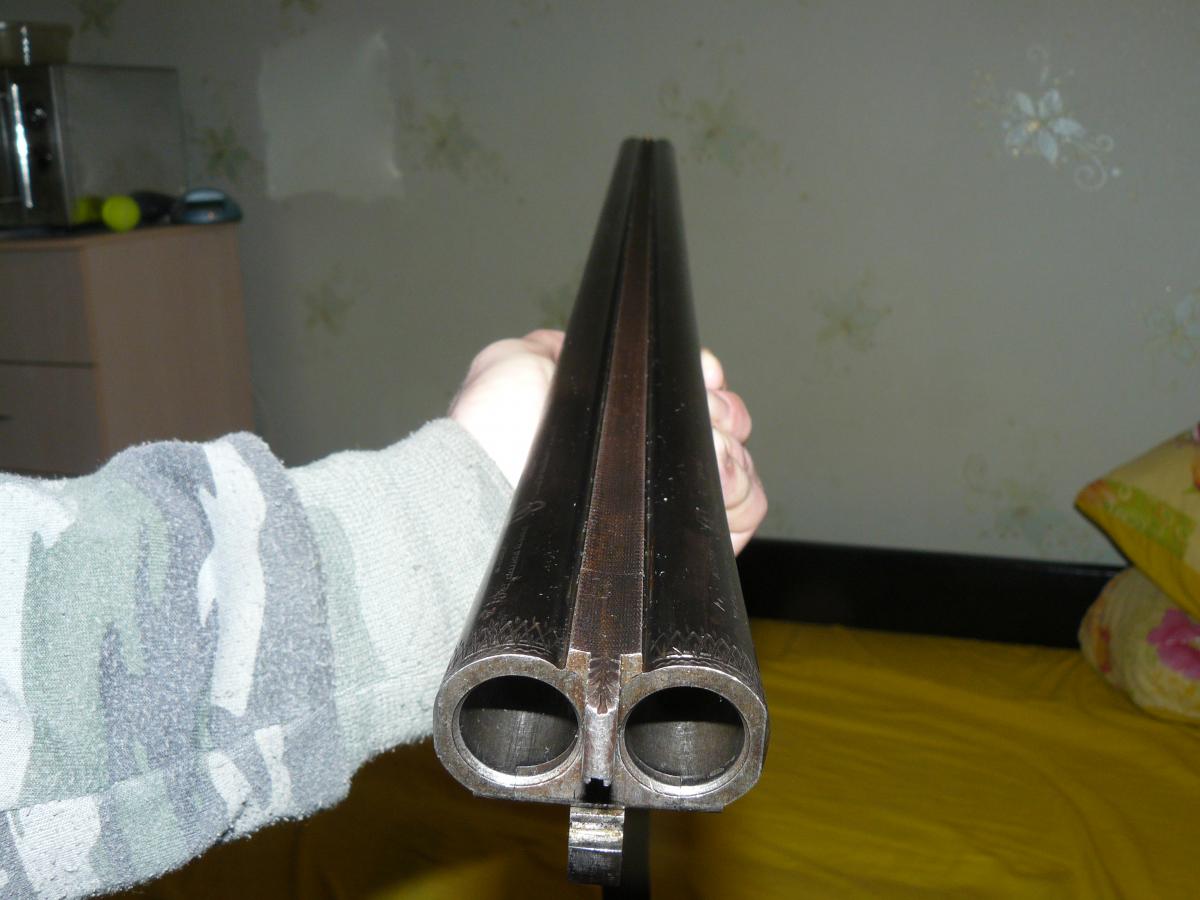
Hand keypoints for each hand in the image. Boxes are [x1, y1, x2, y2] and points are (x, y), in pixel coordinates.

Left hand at [450, 330, 765, 553]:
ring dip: (730, 451)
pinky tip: (713, 475)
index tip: (703, 375)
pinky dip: (740, 490)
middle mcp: (644, 464)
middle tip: (705, 410)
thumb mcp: (515, 362)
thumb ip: (555, 348)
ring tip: (706, 446)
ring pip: (738, 468)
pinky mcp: (679, 546)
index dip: (702, 379)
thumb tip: (579, 343)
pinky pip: (741, 512)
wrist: (488, 492)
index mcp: (618, 421)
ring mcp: (664, 505)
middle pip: (724, 428)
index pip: (686, 396)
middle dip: (724, 411)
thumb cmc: (493, 432)